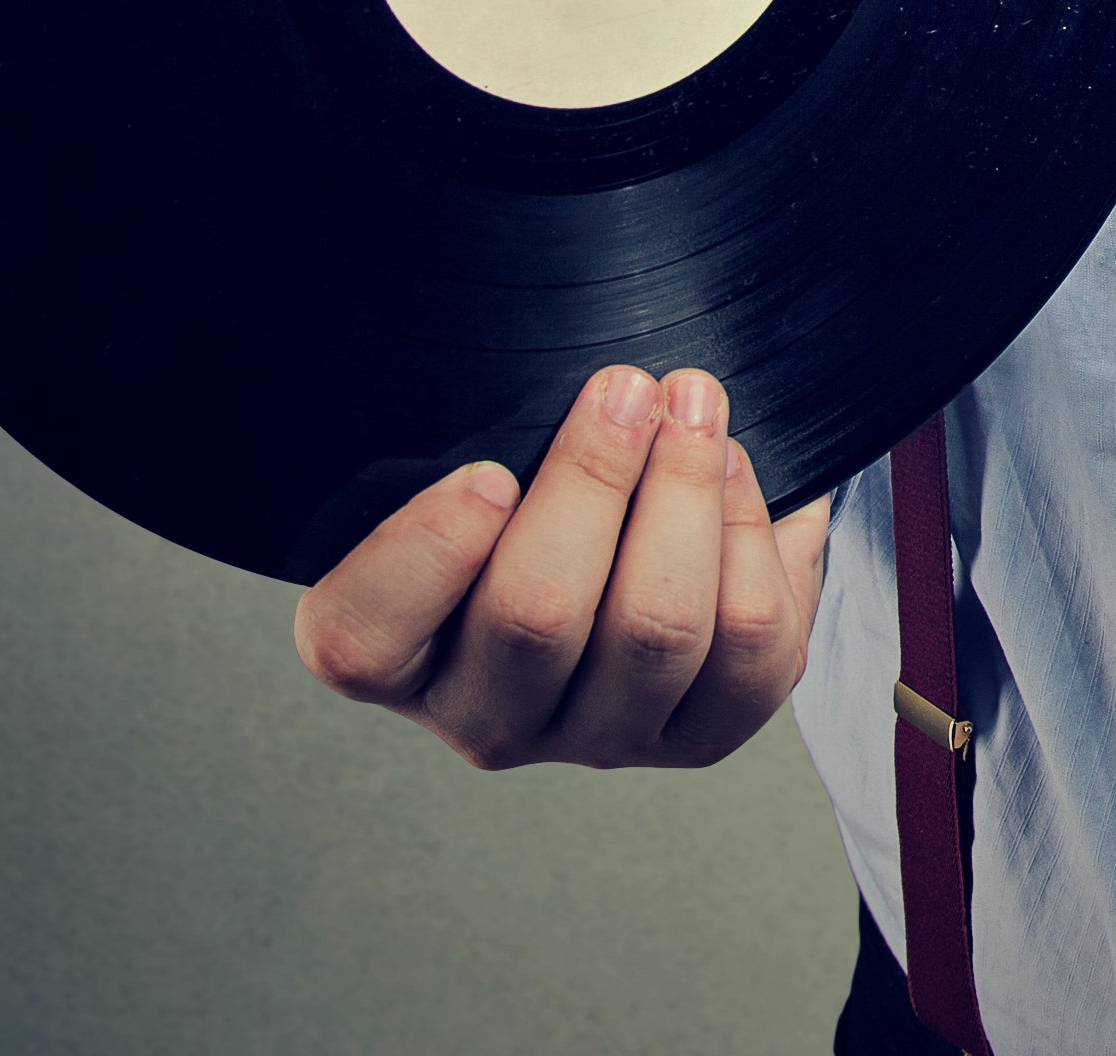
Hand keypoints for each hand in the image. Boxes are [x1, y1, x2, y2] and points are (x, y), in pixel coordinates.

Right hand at [292, 363, 828, 769]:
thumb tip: (559, 378)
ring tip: (694, 404)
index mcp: (389, 652)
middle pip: (535, 617)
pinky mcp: (701, 734)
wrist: (627, 527)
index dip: (425, 555)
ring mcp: (597, 736)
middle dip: (593, 480)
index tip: (485, 471)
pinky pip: (749, 650)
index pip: (363, 635)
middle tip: (627, 386)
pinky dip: (752, 541)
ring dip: (687, 494)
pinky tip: (739, 470)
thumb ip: (470, 426)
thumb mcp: (470, 449)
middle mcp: (485, 716)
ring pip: (656, 629)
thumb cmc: (522, 476)